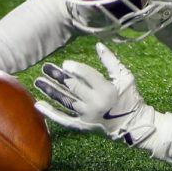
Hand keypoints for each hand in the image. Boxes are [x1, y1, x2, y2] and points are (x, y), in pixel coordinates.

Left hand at [34, 43, 155, 146]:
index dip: (74, 68)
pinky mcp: (82, 126)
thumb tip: (98, 45)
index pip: (86, 75)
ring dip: (50, 90)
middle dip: (57, 76)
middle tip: (46, 67)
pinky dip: (50, 112)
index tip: (65, 63)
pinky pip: (63, 119)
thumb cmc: (130, 97)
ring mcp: (87, 115)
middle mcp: (95, 103)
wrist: (133, 124)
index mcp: (107, 90)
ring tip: (38, 81)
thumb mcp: (125, 77)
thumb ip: (111, 61)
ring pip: (64, 100)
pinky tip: (38, 104)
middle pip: (72, 87)